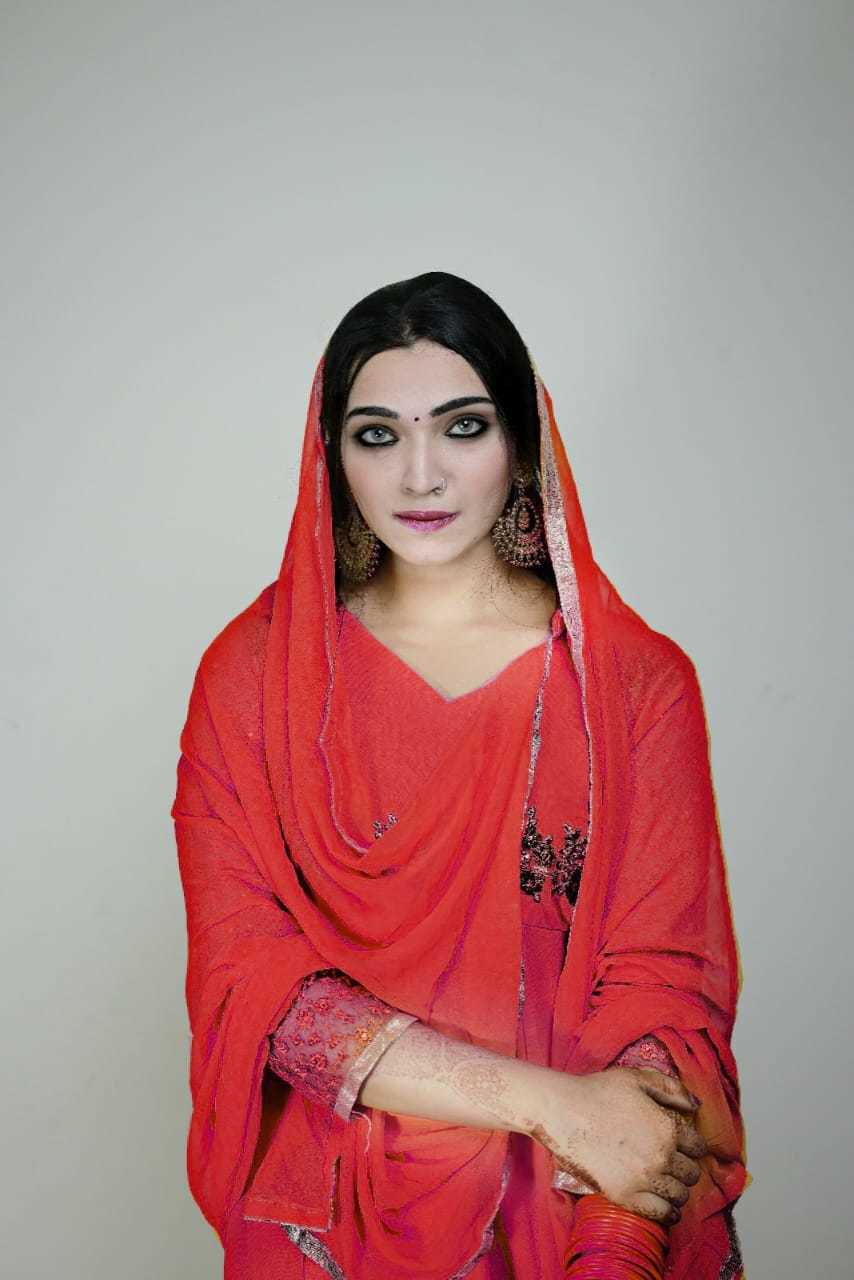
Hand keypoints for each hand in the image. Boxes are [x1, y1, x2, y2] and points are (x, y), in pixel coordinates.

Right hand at [531, 1066, 708, 1224]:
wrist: (564, 1112)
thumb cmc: (598, 1092)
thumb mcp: (637, 1079)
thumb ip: (672, 1089)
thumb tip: (696, 1106)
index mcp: (668, 1128)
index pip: (698, 1147)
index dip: (693, 1146)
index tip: (686, 1147)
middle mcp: (662, 1157)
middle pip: (691, 1174)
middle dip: (686, 1168)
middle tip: (675, 1165)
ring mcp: (644, 1180)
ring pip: (679, 1195)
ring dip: (678, 1190)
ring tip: (669, 1184)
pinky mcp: (626, 1196)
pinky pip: (660, 1214)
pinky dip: (668, 1213)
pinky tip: (666, 1207)